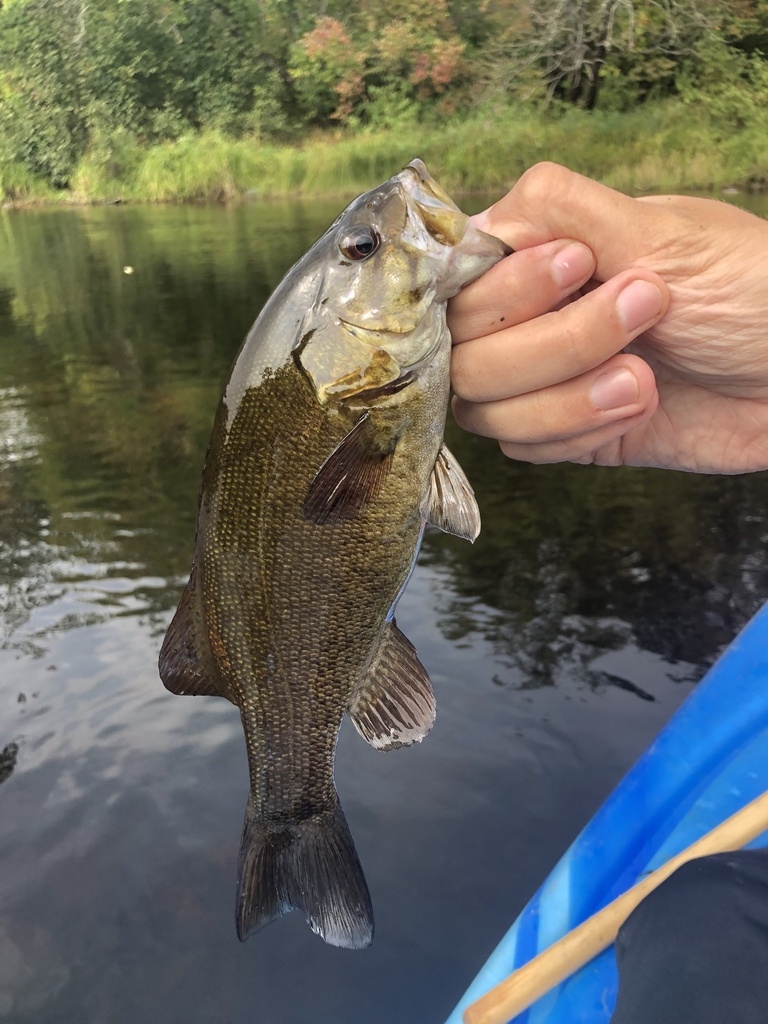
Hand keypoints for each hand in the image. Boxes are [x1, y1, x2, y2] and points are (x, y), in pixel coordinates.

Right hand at [448, 162, 767, 473]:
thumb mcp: (665, 233)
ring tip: (642, 377)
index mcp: (542, 254)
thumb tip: (479, 217)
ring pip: (485, 407)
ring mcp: (545, 379)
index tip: (578, 269)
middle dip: (558, 343)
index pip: (459, 279)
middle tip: (647, 309)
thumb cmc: (756, 290)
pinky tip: (638, 407)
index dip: (504, 290)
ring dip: (567, 398)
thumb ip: (562, 210)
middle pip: (465, 352)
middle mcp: (530, 317)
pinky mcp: (569, 432)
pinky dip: (578, 432)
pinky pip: (525, 448)